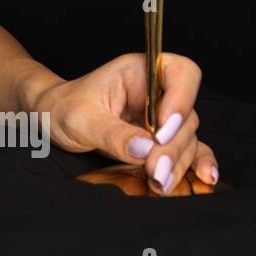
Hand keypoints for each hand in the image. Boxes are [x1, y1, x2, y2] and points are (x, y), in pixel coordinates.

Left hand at [35, 52, 219, 194]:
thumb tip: (147, 149)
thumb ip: (113, 134)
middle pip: (186, 115)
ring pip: (187, 138)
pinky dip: (194, 165)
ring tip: (159, 183)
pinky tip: (204, 178)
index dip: (180, 100)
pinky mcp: (161, 140)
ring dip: (178, 163)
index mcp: (140, 72)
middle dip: (173, 146)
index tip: (161, 131)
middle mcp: (157, 92)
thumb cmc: (63, 108)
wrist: (51, 120)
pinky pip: (188, 150)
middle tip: (156, 170)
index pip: (180, 73)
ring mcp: (161, 117)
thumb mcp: (81, 119)